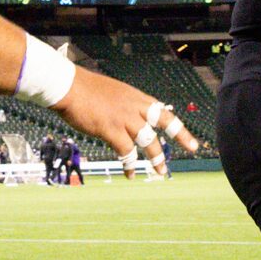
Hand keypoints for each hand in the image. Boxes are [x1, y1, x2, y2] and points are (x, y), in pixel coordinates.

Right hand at [54, 69, 199, 175]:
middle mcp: (133, 106)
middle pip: (163, 120)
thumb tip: (123, 115)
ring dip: (156, 158)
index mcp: (133, 96)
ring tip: (161, 172)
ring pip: (148, 140)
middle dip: (181, 134)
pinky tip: (131, 174)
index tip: (182, 129)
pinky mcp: (111, 129)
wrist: (66, 85)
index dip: (174, 121)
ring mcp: (123, 117)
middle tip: (194, 147)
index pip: (160, 109)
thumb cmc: (81, 88)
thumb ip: (120, 104)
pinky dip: (129, 164)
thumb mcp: (109, 93)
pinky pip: (126, 151)